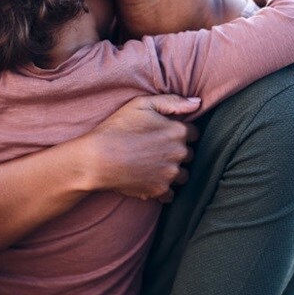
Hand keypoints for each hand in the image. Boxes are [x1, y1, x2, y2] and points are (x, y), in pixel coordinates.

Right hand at [82, 95, 200, 200]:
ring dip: (173, 170)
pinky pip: (171, 193)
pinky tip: (150, 179)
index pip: (194, 133)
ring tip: (153, 165)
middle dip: (178, 151)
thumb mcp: (142, 104)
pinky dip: (164, 188)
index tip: (165, 133)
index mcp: (177, 131)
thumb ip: (173, 102)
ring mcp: (170, 174)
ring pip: (183, 174)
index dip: (179, 131)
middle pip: (189, 154)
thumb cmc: (117, 128)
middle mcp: (178, 154)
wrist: (96, 159)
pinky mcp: (159, 190)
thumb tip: (197, 103)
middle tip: (156, 149)